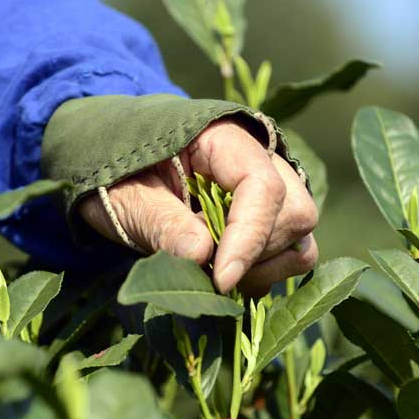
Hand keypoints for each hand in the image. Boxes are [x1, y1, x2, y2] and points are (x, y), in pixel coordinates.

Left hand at [79, 120, 318, 295]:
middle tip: (205, 273)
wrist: (116, 172)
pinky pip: (295, 251)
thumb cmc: (117, 176)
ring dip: (264, 267)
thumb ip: (162, 222)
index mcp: (223, 138)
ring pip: (301, 235)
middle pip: (293, 212)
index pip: (262, 186)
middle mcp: (260, 158)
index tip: (221, 280)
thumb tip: (201, 256)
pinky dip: (267, 272)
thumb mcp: (126, 197)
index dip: (248, 237)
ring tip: (214, 274)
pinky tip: (227, 276)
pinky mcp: (272, 217)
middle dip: (253, 254)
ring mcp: (272, 188)